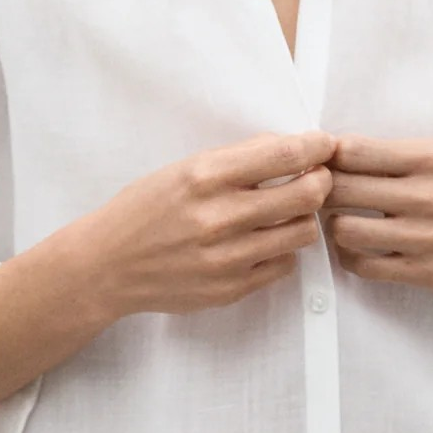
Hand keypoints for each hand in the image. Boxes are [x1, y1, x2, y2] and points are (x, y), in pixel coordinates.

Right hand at [94, 129, 336, 317]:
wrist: (107, 266)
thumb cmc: (145, 209)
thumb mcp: (182, 169)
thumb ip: (236, 158)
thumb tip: (288, 145)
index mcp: (204, 176)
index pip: (283, 155)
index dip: (315, 146)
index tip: (325, 143)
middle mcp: (218, 217)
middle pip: (305, 195)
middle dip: (321, 181)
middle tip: (318, 178)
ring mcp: (227, 258)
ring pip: (302, 232)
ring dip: (302, 218)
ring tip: (287, 211)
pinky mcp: (230, 288)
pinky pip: (283, 265)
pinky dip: (281, 249)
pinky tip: (262, 241)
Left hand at [320, 133, 432, 294]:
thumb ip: (393, 156)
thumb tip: (331, 151)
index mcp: (432, 158)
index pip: (353, 151)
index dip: (326, 156)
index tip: (320, 162)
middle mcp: (430, 195)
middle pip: (342, 189)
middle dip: (321, 190)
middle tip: (319, 193)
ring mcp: (428, 237)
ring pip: (345, 230)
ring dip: (335, 225)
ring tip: (343, 220)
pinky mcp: (426, 272)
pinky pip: (364, 265)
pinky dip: (350, 256)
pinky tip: (358, 247)